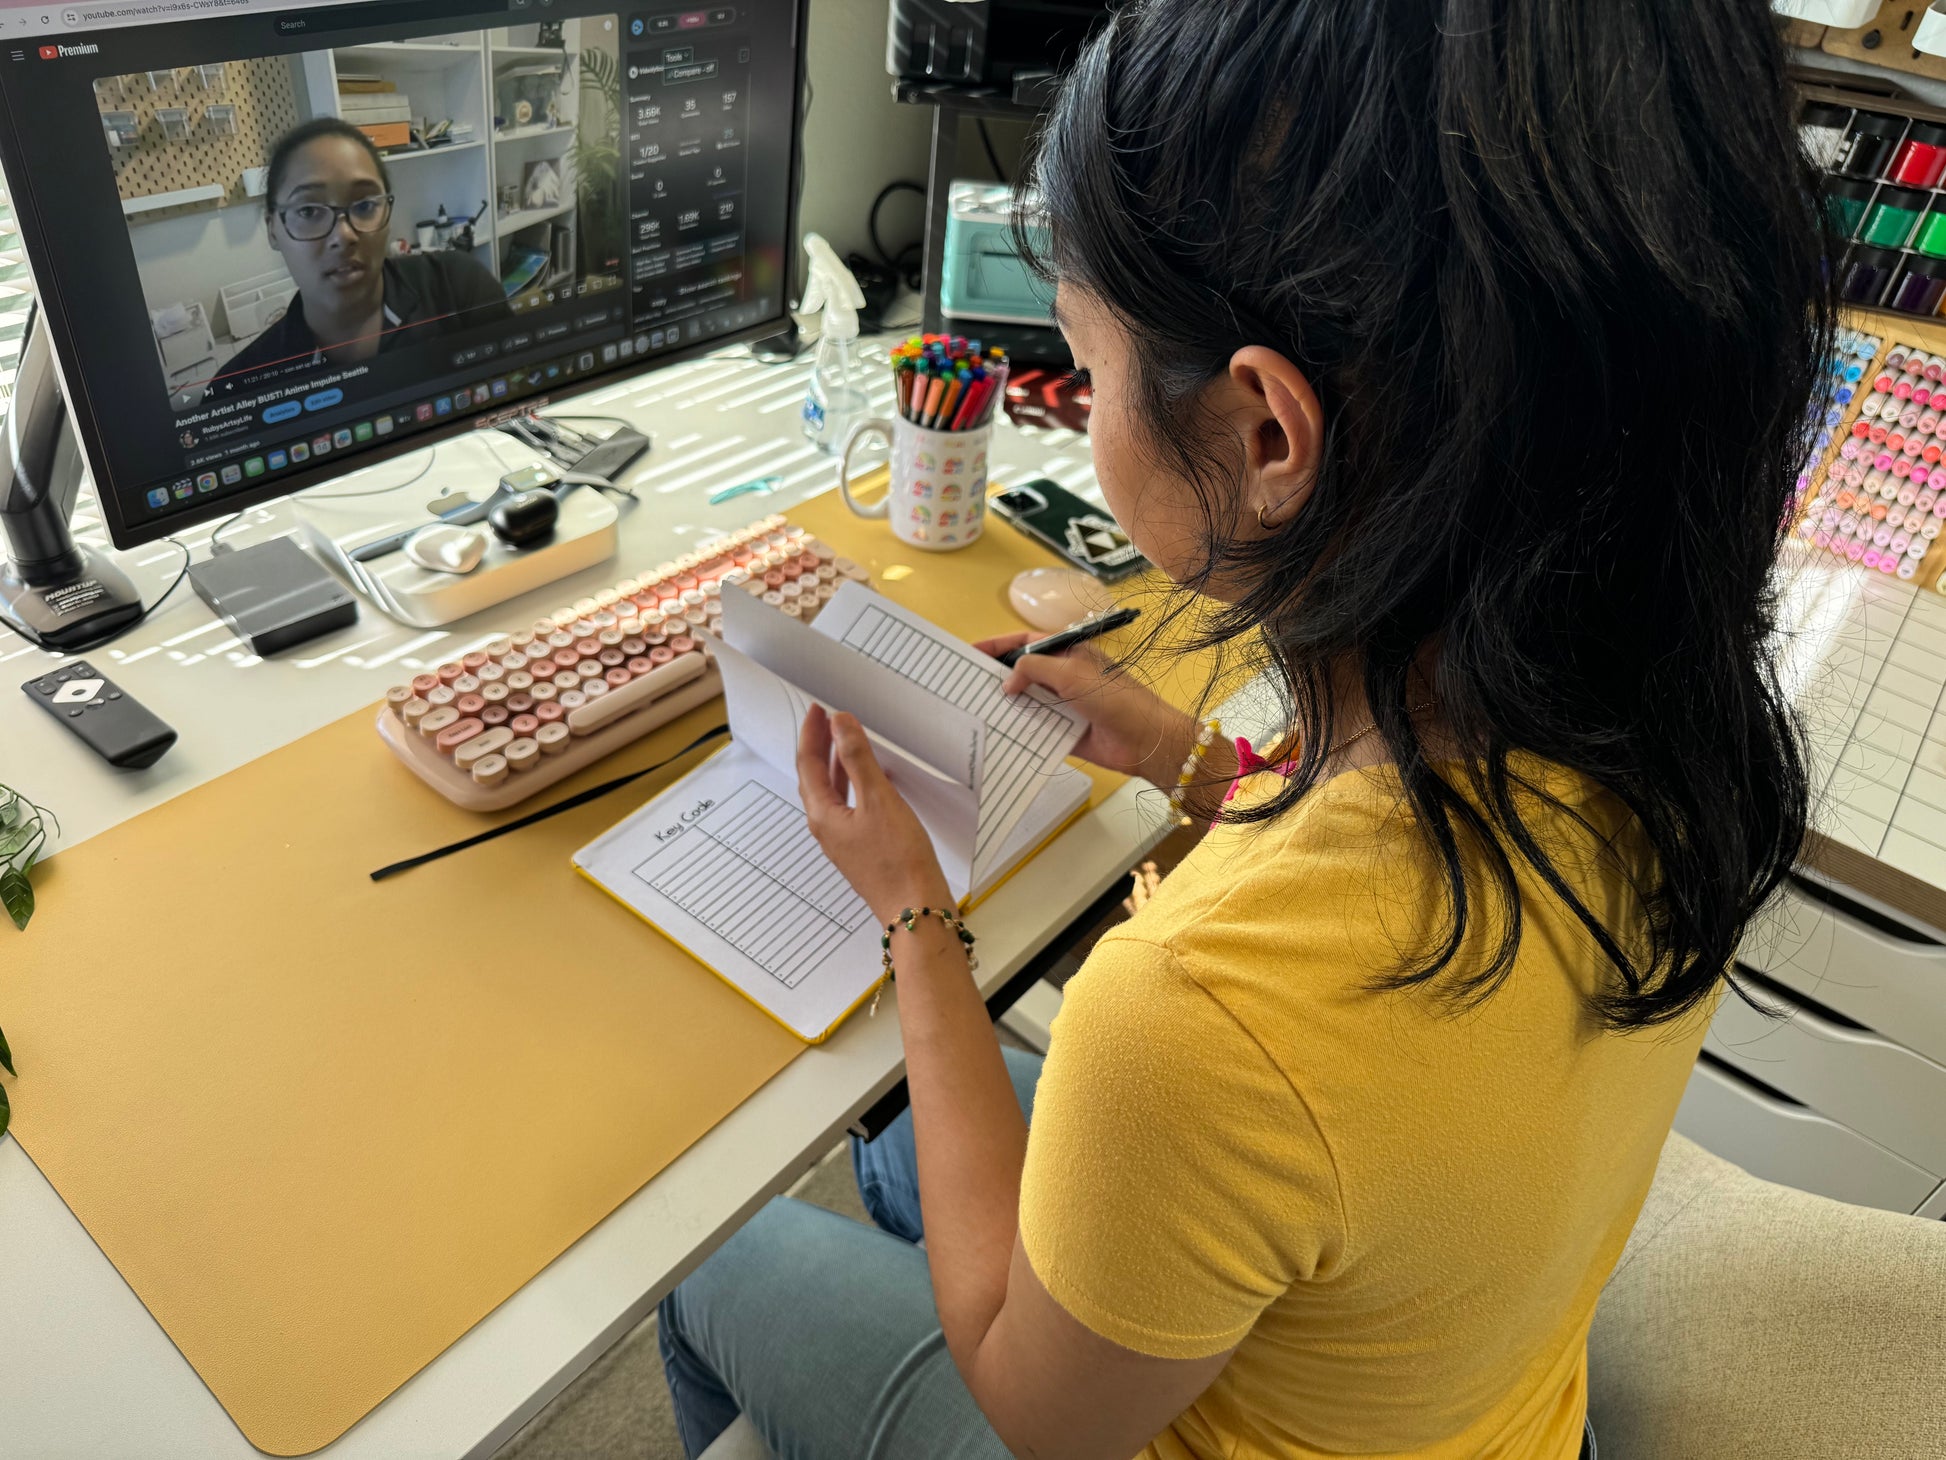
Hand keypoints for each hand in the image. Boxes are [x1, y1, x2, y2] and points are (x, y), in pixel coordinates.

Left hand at [797, 704, 953, 923]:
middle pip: (815, 779)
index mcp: (823, 815)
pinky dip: (855, 785)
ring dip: (837, 765)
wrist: (915, 910)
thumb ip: (857, 758)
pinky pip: (850, 808)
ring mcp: (844, 840)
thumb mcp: (878, 800)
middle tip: (828, 719)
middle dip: (820, 747)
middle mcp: (827, 828)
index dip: (812, 734)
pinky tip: (873, 780)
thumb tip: (839, 723)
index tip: (818, 709)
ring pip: (833, 794)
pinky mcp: (862, 849)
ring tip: (846, 741)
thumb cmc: (898, 861)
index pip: (808, 765)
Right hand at [974, 632, 1203, 788]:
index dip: (997, 645)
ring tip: (973, 708)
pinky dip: (1017, 729)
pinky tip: (995, 733)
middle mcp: (1063, 676)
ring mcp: (1062, 704)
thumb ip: (1033, 668)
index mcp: (1067, 653)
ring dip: (1004, 705)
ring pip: (1026, 701)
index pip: (1025, 642)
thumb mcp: (1070, 673)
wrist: (1145, 738)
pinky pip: (1034, 728)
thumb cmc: (1112, 696)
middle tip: (965, 683)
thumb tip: (1007, 682)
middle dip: (996, 676)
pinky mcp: (1063, 731)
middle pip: (1022, 672)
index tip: (970, 652)